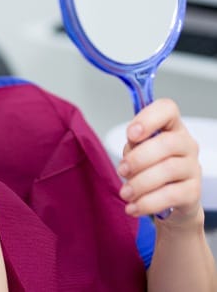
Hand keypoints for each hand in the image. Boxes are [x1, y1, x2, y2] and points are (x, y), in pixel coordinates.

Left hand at [117, 99, 201, 224]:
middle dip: (138, 158)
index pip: (167, 109)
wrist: (171, 200)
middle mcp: (186, 144)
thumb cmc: (150, 166)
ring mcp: (193, 167)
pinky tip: (133, 207)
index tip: (131, 134)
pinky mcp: (193, 192)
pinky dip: (147, 202)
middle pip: (166, 144)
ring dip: (140, 183)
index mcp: (171, 126)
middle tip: (121, 171)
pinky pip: (170, 196)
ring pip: (167, 170)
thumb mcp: (138, 149)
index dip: (149, 118)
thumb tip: (131, 150)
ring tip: (125, 193)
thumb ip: (134, 144)